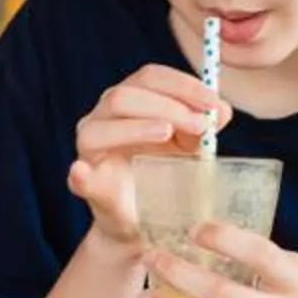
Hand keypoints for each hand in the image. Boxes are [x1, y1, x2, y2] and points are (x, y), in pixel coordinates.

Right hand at [68, 66, 230, 249]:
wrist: (149, 219)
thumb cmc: (167, 173)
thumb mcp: (193, 146)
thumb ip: (204, 126)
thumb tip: (219, 110)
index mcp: (130, 101)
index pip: (150, 77)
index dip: (183, 84)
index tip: (213, 102)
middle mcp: (103, 117)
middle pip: (125, 95)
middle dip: (167, 105)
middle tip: (200, 125)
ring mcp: (89, 149)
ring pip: (102, 125)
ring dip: (138, 126)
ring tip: (167, 134)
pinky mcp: (86, 184)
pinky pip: (78, 177)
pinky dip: (79, 174)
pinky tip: (82, 171)